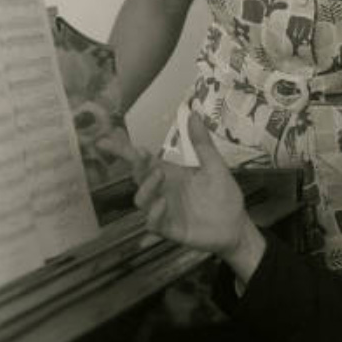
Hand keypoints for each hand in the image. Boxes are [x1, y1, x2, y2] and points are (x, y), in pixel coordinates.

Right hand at [102, 115, 265, 278]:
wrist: (235, 225)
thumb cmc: (223, 194)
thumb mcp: (214, 165)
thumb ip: (201, 143)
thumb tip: (194, 113)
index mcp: (169, 173)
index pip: (142, 161)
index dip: (123, 151)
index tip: (105, 140)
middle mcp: (161, 191)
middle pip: (138, 177)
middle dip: (136, 166)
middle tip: (142, 155)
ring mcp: (163, 211)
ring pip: (141, 200)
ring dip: (146, 187)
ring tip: (159, 176)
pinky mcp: (170, 229)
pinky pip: (153, 223)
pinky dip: (154, 213)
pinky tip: (162, 203)